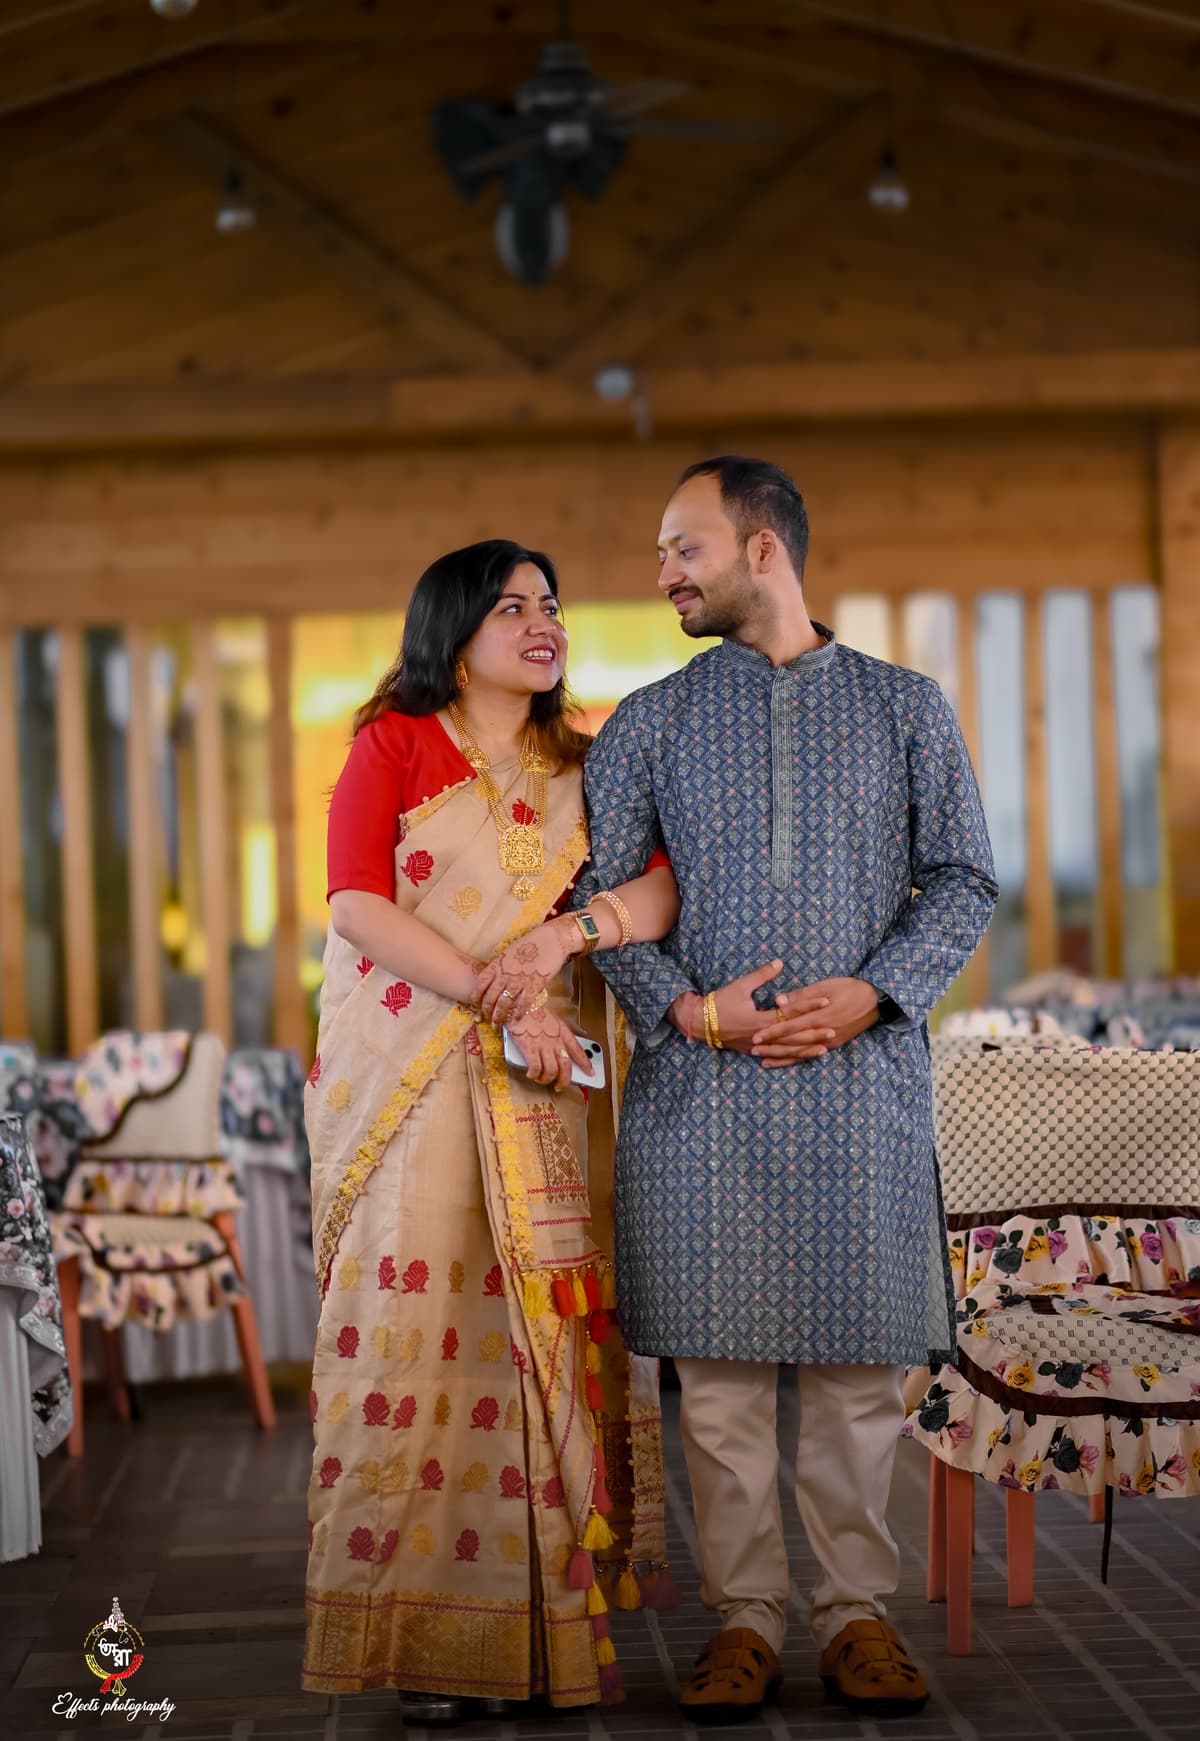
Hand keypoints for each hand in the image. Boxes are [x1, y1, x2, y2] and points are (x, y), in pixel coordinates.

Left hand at [477, 920, 573, 1021]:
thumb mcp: (510, 951)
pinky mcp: (534, 986)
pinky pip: (523, 1004)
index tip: (476, 1003)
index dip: (477, 995)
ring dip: (500, 1016)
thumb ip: (502, 965)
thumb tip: (496, 978)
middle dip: (487, 1011)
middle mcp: (506, 973)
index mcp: (498, 963)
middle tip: (487, 1018)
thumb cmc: (532, 943)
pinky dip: (518, 1014)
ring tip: (498, 1024)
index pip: (481, 982)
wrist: (552, 939)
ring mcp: (520, 980)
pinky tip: (516, 1020)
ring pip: (504, 1004)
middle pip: (491, 996)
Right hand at [507, 1006, 593, 1091]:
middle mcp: (556, 1040)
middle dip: (564, 1080)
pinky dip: (534, 1074)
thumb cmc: (533, 1012)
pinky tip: (531, 1074)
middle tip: (559, 1086)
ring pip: (551, 1071)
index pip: (578, 1051)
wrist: (519, 1003)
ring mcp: (543, 1045)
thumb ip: (557, 1036)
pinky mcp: (529, 1048)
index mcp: (563, 1032)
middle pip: (566, 1066)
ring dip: (547, 1079)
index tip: (591, 1073)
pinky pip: (535, 1068)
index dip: (586, 1064)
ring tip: (542, 1079)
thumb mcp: (551, 1020)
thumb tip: (558, 1052)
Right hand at [669, 961, 831, 1054]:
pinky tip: (802, 1059)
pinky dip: (790, 1058)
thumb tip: (779, 962)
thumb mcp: (740, 986)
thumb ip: (761, 975)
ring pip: (787, 1050)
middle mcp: (762, 1035)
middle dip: (814, 1033)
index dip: (809, 1005)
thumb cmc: (719, 1002)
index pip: (790, 1011)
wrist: (700, 1023)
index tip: (825, 1001)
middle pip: (792, 1036)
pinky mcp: (754, 1052)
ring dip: (806, 1049)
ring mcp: (758, 1046)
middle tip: (833, 1030)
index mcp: (760, 1019)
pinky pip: (776, 1057)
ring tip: (824, 1049)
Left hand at [751, 977, 879, 1067]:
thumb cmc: (849, 988)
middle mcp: (822, 1032)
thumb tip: (778, 1000)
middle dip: (772, 1047)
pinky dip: (796, 1060)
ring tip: (763, 1061)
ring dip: (781, 1057)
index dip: (772, 1031)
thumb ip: (801, 995)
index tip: (756, 1036)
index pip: (790, 1026)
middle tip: (752, 1050)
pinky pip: (811, 1055)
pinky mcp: (833, 1045)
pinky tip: (783, 1063)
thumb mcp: (825, 986)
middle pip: (792, 1042)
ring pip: (800, 1052)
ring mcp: (828, 1041)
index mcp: (818, 1015)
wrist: (875, 1001)